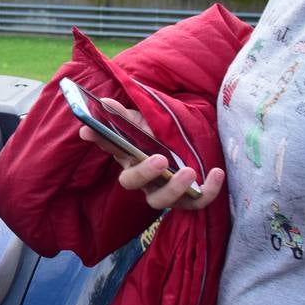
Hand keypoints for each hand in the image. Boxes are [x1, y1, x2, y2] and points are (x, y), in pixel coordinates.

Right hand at [77, 98, 222, 210]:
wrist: (192, 147)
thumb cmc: (163, 137)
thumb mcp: (146, 123)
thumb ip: (127, 116)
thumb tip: (105, 102)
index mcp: (129, 157)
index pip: (110, 147)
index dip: (98, 139)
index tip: (87, 129)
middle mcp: (142, 178)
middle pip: (131, 182)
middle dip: (144, 173)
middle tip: (160, 160)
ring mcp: (163, 191)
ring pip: (159, 200)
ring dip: (173, 188)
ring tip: (189, 172)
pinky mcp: (188, 199)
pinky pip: (196, 202)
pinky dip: (208, 192)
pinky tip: (217, 173)